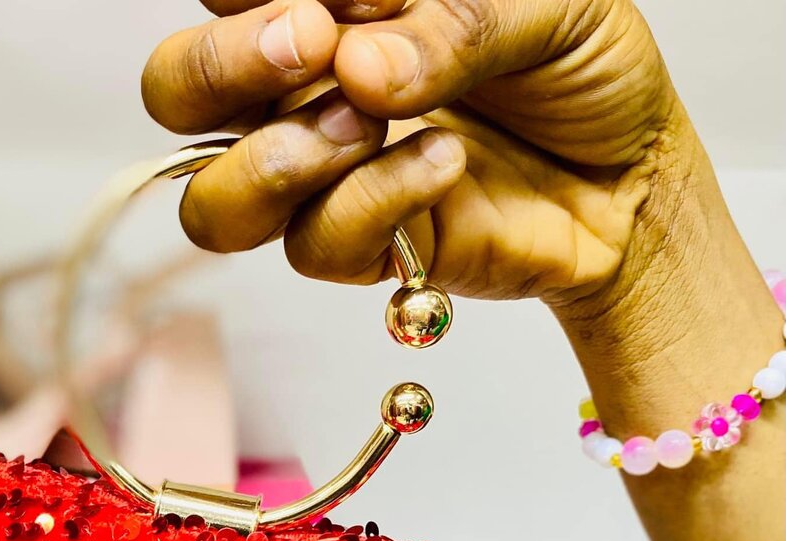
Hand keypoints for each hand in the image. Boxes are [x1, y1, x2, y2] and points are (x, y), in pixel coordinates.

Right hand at [141, 0, 686, 307]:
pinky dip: (374, 199)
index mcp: (325, 13)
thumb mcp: (542, 1)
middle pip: (173, 93)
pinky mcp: (360, 252)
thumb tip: (355, 65)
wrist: (631, 175)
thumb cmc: (578, 66)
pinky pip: (314, 245)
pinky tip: (444, 164)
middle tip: (309, 42)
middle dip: (219, 68)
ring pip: (213, 202)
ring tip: (372, 119)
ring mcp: (321, 181)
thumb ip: (448, 16)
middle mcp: (299, 95)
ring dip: (280, 158)